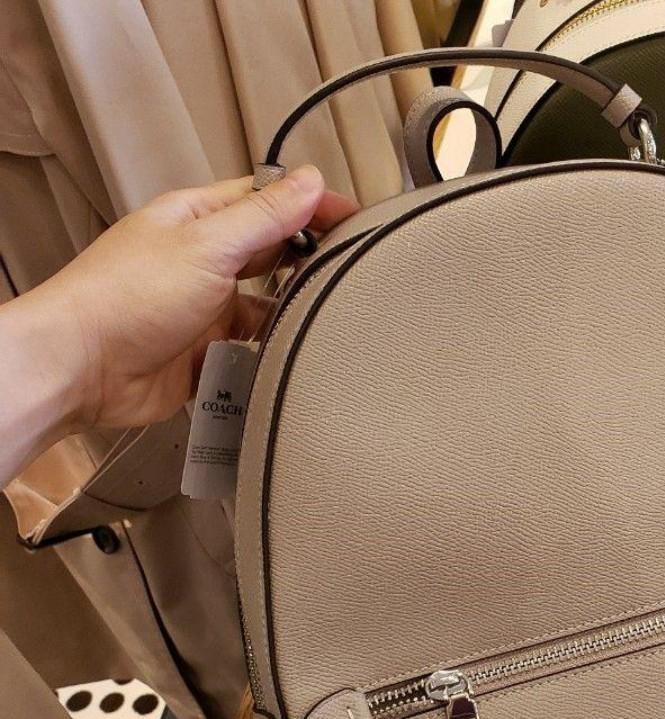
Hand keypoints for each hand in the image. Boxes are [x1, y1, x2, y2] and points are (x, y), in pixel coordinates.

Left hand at [0, 166, 356, 485]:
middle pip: (270, 252)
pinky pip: (251, 348)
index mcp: (197, 220)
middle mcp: (202, 260)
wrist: (84, 368)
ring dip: (291, 309)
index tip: (355, 219)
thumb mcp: (207, 245)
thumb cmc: (129, 296)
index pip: (266, 201)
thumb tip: (309, 180)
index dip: (310, 206)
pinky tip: (293, 352)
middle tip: (353, 267)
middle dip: (308, 257)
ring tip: (328, 313)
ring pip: (265, 304)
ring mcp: (204, 307)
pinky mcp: (205, 352)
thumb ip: (264, 216)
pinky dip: (271, 350)